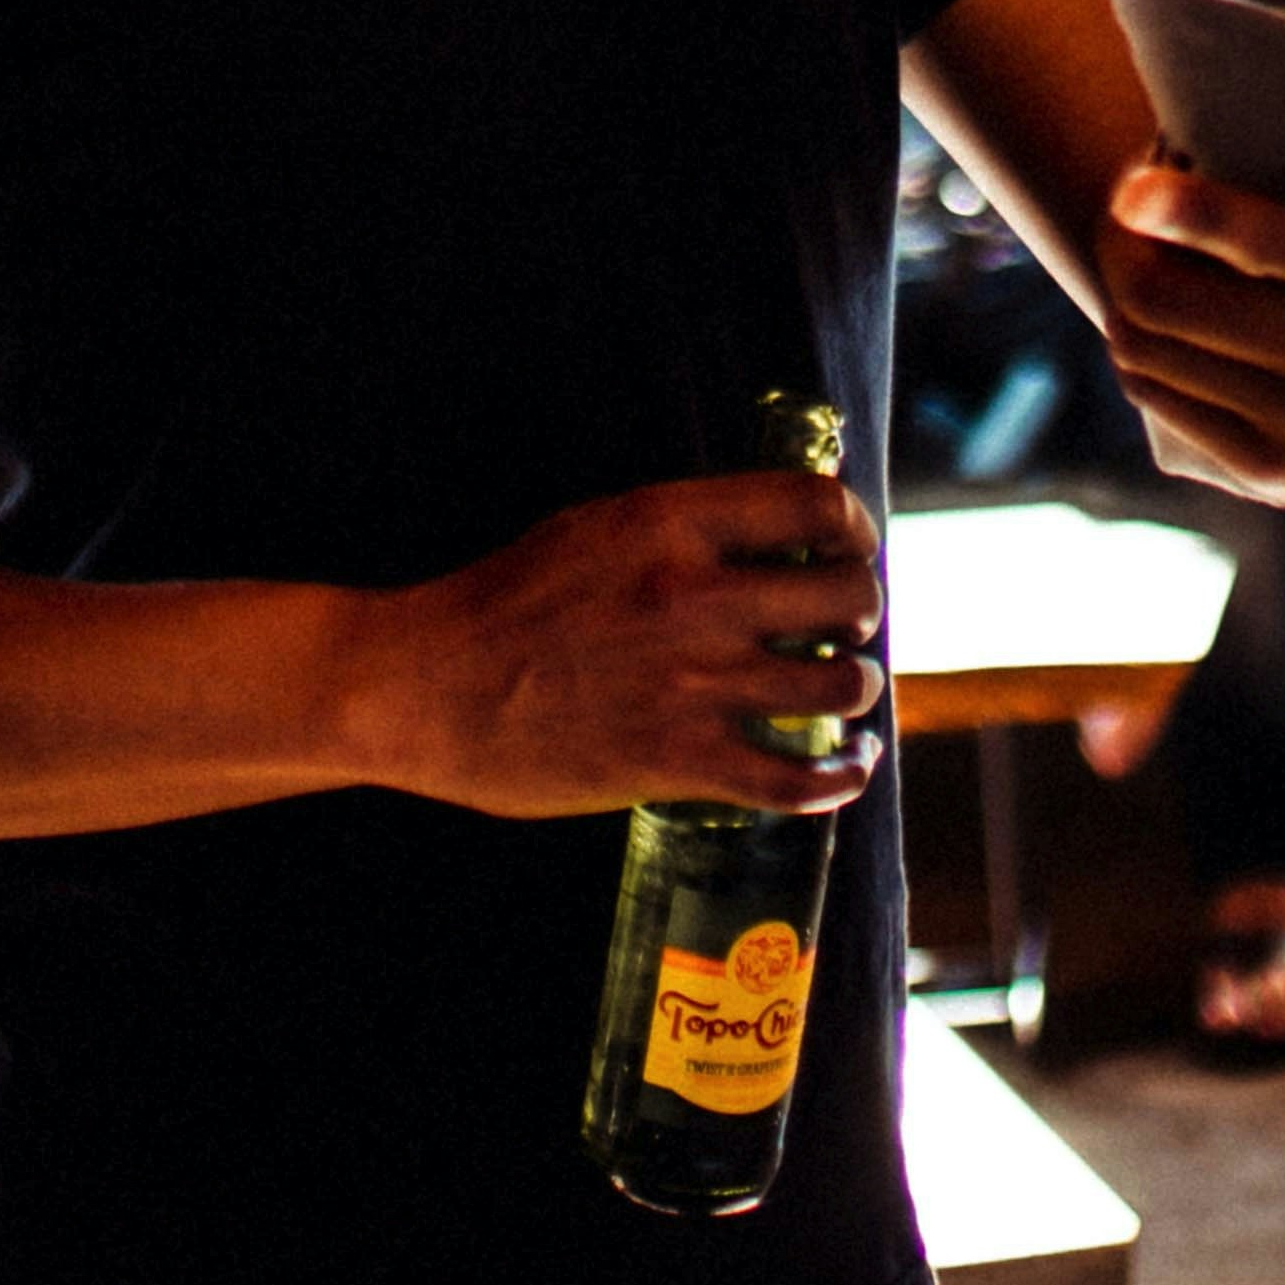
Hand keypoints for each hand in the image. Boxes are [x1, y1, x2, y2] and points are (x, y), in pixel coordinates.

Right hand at [348, 470, 885, 821]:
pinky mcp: (676, 761)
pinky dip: (839, 778)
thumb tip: (762, 532)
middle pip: (846, 596)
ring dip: (856, 690)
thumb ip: (679, 527)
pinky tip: (848, 768)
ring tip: (845, 693)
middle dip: (862, 611)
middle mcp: (694, 596)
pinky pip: (797, 779)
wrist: (423, 686)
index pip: (815, 506)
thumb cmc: (502, 603)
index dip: (854, 528)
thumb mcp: (594, 527)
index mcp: (670, 523)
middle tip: (849, 625)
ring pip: (840, 686)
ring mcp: (690, 682)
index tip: (854, 547)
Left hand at [1099, 61, 1284, 514]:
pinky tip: (1151, 321)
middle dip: (1124, 245)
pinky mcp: (1281, 475)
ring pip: (1152, 357)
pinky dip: (1140, 356)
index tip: (1133, 186)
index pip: (1263, 242)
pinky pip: (1162, 406)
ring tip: (1135, 257)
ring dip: (1122, 296)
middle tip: (1126, 209)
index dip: (1182, 210)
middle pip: (1173, 302)